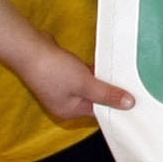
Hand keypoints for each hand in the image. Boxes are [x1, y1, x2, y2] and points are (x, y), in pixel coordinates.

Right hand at [17, 45, 134, 121]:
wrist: (29, 49)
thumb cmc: (53, 70)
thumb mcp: (86, 84)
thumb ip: (107, 94)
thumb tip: (128, 105)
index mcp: (69, 111)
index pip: (98, 112)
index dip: (115, 106)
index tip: (133, 100)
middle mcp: (64, 102)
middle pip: (93, 99)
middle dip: (109, 92)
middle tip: (131, 85)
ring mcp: (60, 87)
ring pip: (88, 86)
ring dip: (100, 79)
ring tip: (120, 74)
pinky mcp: (59, 73)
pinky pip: (80, 74)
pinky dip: (90, 71)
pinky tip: (101, 64)